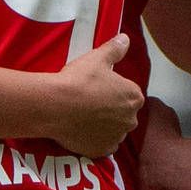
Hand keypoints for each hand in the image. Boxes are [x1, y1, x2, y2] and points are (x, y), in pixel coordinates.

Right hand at [30, 33, 146, 157]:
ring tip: (84, 117)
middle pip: (124, 113)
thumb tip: (126, 38)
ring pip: (114, 130)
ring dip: (105, 125)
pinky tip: (83, 131)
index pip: (129, 93)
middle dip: (112, 109)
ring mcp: (117, 137)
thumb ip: (115, 49)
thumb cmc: (79, 80)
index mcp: (134, 96)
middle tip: (90, 102)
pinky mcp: (102, 151)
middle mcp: (131, 119)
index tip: (99, 88)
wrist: (56, 106)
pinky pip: (103, 145)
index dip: (114, 90)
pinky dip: (96, 139)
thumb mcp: (97, 58)